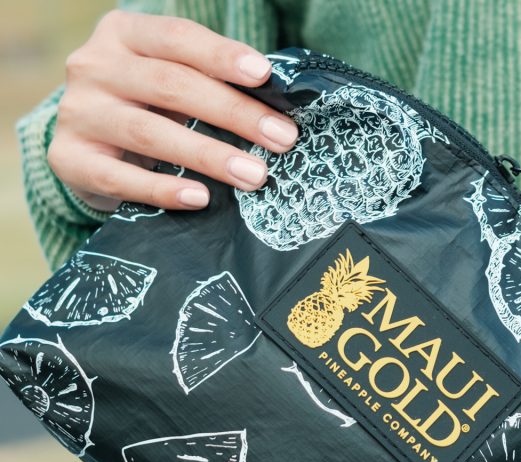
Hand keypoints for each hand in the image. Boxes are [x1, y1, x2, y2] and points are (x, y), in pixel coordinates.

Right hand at [47, 10, 298, 211]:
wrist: (89, 142)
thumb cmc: (151, 104)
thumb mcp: (175, 79)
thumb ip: (213, 81)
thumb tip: (279, 110)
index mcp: (124, 33)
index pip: (177, 37)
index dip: (221, 55)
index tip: (263, 75)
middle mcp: (93, 66)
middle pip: (170, 85)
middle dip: (234, 113)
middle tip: (281, 138)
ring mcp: (78, 112)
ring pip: (149, 132)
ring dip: (209, 155)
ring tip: (254, 175)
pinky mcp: (68, 158)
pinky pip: (118, 177)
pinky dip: (162, 189)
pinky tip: (200, 198)